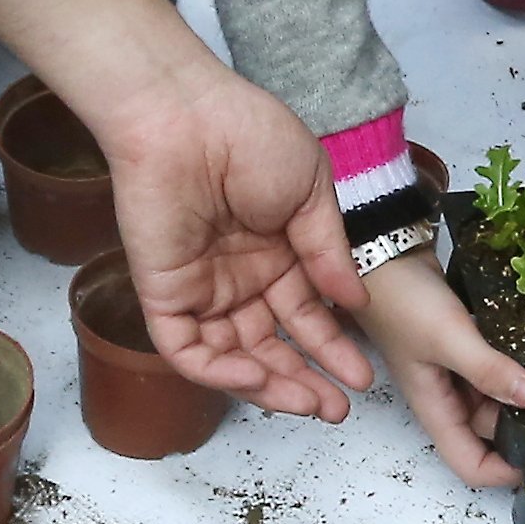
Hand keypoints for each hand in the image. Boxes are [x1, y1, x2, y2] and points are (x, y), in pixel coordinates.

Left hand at [89, 53, 373, 419]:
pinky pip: (189, 349)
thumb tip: (354, 303)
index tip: (360, 375)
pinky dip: (221, 372)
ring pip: (233, 356)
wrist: (186, 114)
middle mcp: (238, 277)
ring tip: (309, 403)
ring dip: (270, 385)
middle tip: (337, 409)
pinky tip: (259, 379)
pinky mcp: (163, 293)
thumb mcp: (312, 192)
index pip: (304, 314)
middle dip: (305, 379)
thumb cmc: (250, 135)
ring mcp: (200, 288)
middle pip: (272, 344)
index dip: (331, 347)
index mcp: (276, 251)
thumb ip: (328, 252)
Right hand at [358, 241, 524, 489]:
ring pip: (499, 397)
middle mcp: (447, 396)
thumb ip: (488, 369)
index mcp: (436, 409)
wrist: (383, 250)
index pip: (470, 465)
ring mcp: (457, 370)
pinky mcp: (468, 344)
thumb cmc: (401, 299)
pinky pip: (499, 366)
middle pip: (492, 431)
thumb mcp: (447, 338)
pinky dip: (520, 365)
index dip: (504, 472)